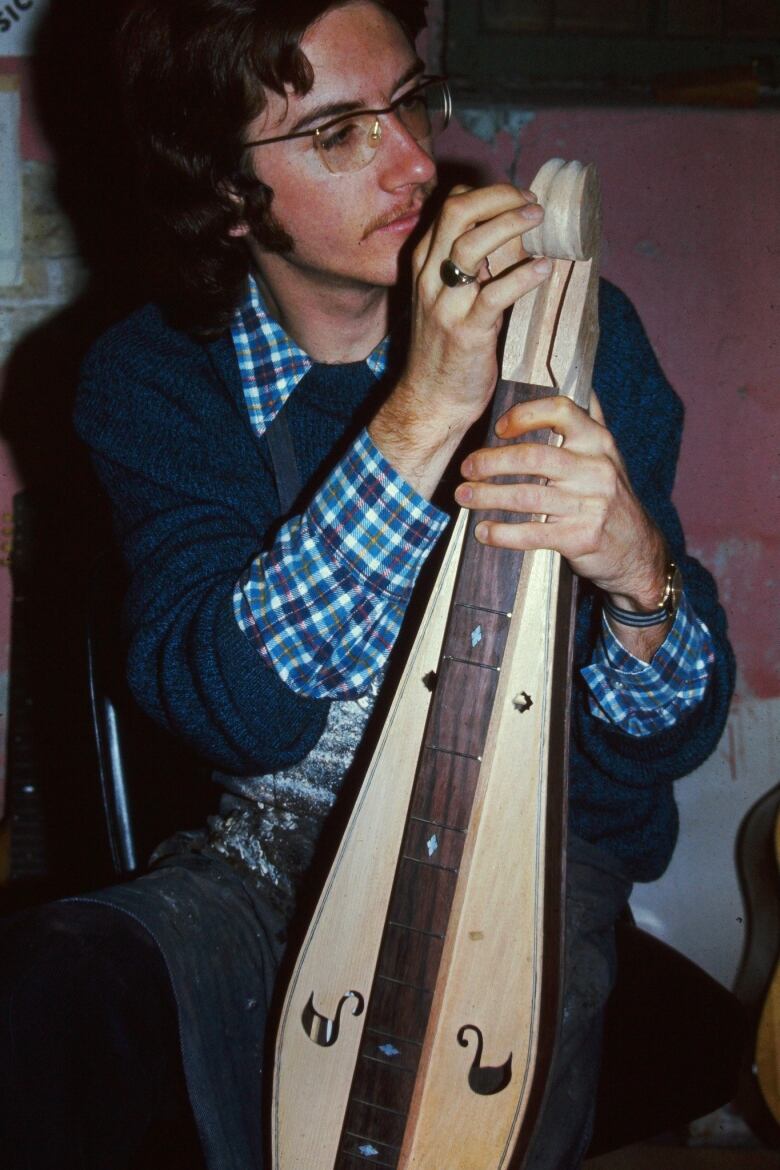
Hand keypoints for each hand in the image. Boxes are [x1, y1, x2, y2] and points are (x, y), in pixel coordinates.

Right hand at [369, 184, 551, 498]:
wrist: (431, 402)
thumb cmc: (447, 351)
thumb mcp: (450, 299)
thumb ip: (471, 269)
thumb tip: (515, 237)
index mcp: (425, 265)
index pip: (451, 206)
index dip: (487, 193)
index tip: (518, 199)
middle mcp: (429, 278)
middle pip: (457, 213)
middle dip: (499, 197)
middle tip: (533, 204)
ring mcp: (445, 305)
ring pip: (471, 246)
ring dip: (510, 225)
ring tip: (539, 221)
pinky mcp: (465, 333)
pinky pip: (493, 295)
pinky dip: (522, 277)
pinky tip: (544, 269)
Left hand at [454, 392, 670, 657]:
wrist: (638, 549)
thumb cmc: (610, 497)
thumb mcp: (607, 455)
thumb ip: (588, 420)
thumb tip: (570, 377)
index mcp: (598, 441)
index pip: (561, 411)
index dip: (524, 415)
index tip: (498, 427)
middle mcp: (595, 468)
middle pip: (533, 457)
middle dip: (491, 462)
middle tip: (466, 468)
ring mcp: (590, 504)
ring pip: (527, 496)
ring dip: (487, 496)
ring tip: (463, 496)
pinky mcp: (581, 538)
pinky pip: (532, 533)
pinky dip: (502, 533)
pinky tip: (484, 531)